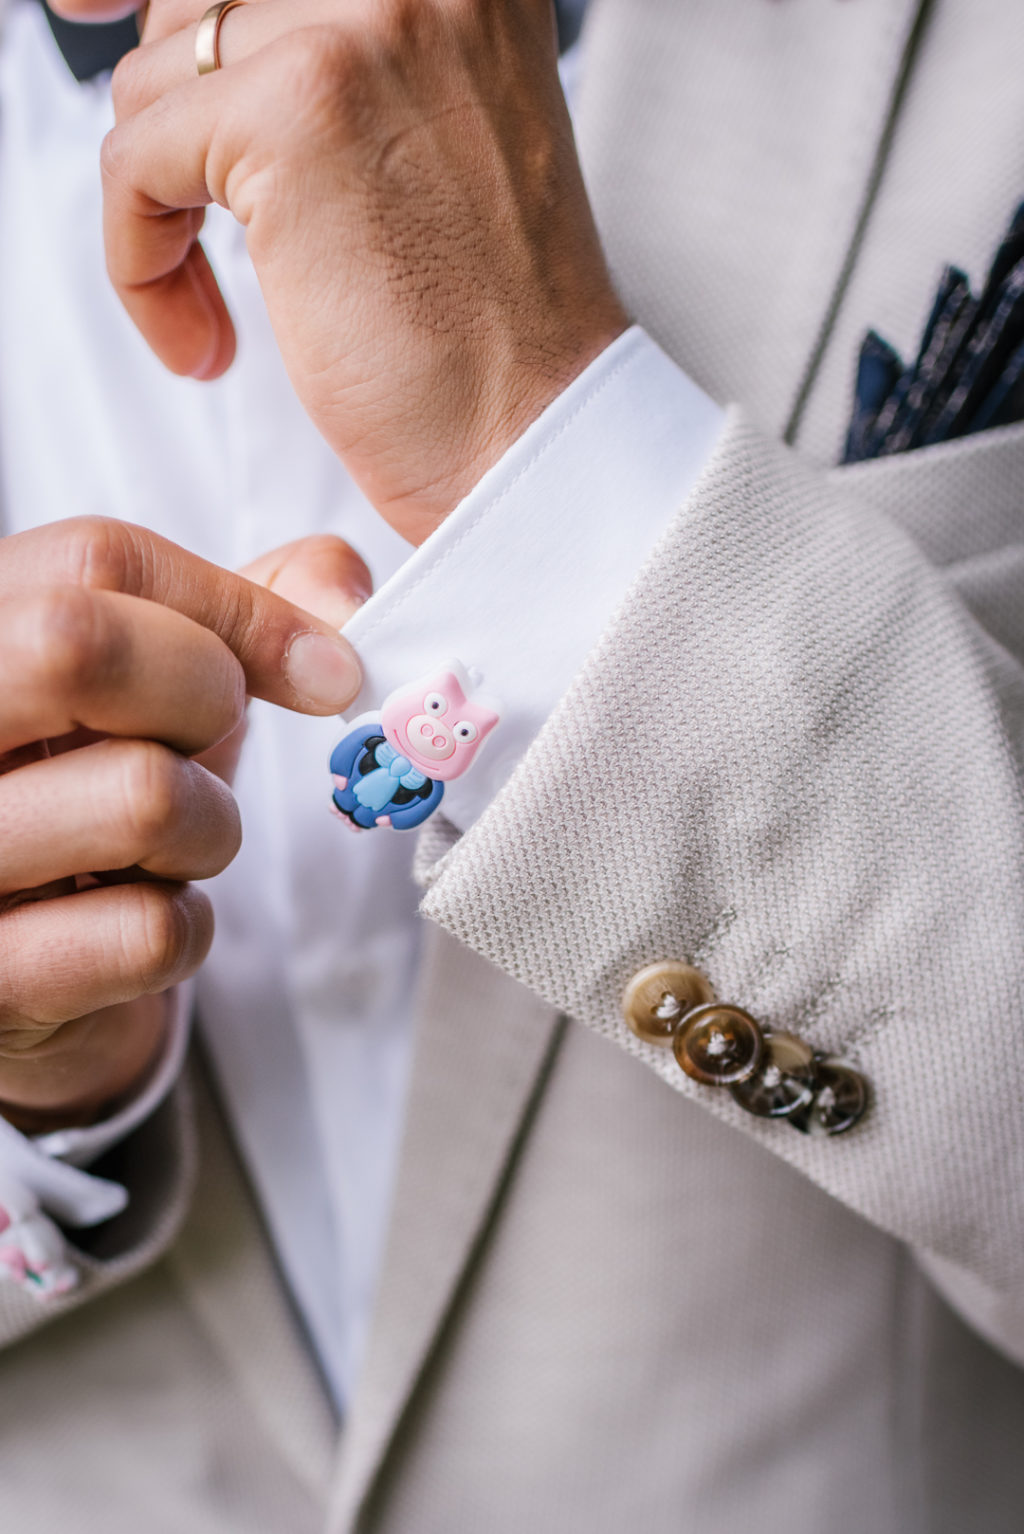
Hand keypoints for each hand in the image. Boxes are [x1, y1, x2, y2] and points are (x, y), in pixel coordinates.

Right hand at [0, 518, 366, 1131]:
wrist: (20, 971)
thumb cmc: (90, 797)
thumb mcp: (151, 684)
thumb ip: (243, 609)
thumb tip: (346, 593)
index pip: (97, 559)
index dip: (238, 607)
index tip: (321, 667)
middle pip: (78, 643)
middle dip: (206, 694)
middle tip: (213, 743)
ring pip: (143, 795)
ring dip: (210, 829)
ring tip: (166, 847)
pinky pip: (152, 930)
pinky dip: (188, 928)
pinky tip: (140, 922)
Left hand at [95, 0, 626, 543]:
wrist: (533, 436)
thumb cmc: (486, 332)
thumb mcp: (431, 142)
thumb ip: (340, 66)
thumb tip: (184, 27)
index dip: (177, 9)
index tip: (99, 22)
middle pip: (196, 5)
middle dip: (172, 125)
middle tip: (199, 235)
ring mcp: (360, 33)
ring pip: (153, 82)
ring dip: (157, 213)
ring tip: (218, 315)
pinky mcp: (294, 115)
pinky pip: (132, 160)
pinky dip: (141, 263)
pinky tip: (206, 343)